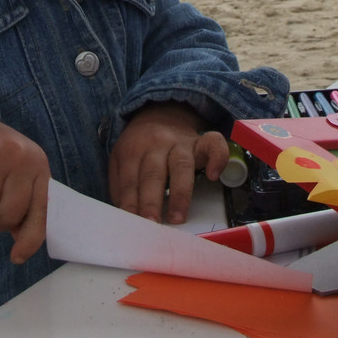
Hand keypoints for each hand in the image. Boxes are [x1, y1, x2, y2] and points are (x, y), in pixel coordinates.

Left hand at [109, 102, 227, 224]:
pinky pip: (213, 145)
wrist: (158, 114)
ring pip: (181, 166)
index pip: (130, 181)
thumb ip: (121, 185)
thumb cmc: (139, 146)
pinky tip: (214, 175)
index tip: (131, 224)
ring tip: (177, 218)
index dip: (130, 204)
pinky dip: (217, 158)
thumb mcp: (120, 159)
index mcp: (132, 150)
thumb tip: (126, 216)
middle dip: (151, 202)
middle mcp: (156, 144)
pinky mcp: (201, 142)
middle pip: (153, 174)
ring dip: (179, 194)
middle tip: (151, 224)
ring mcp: (180, 142)